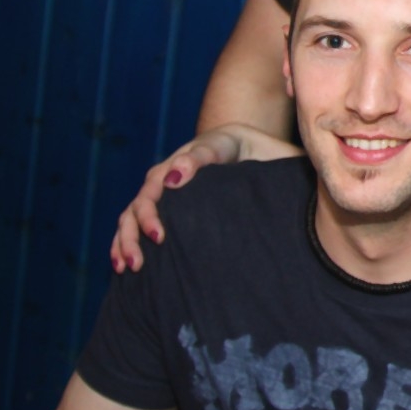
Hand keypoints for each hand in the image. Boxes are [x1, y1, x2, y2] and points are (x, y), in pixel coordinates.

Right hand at [110, 125, 298, 270]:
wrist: (252, 152)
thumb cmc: (270, 157)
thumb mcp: (278, 154)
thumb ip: (279, 158)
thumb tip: (288, 165)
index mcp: (215, 145)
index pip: (198, 152)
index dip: (186, 164)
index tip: (178, 182)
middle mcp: (181, 162)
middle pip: (154, 183)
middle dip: (150, 212)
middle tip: (159, 237)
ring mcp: (167, 184)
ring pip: (136, 205)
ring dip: (129, 233)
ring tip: (134, 262)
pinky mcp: (161, 204)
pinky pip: (132, 221)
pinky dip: (123, 241)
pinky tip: (122, 265)